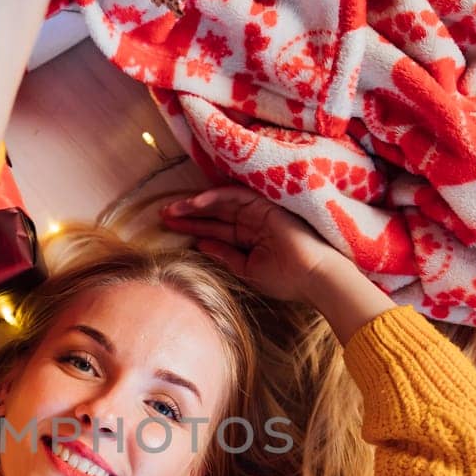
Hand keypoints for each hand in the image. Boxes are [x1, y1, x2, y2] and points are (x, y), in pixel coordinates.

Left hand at [159, 183, 344, 303]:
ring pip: (220, 203)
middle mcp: (251, 223)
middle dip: (188, 214)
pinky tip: (195, 203)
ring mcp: (257, 212)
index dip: (192, 228)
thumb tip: (200, 245)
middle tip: (162, 213)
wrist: (313, 277)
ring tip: (172, 209)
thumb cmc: (285, 280)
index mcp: (248, 239)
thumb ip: (225, 255)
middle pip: (213, 215)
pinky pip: (234, 196)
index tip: (168, 227)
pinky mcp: (264, 204)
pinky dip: (214, 198)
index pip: (214, 230)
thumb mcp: (247, 270)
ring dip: (195, 205)